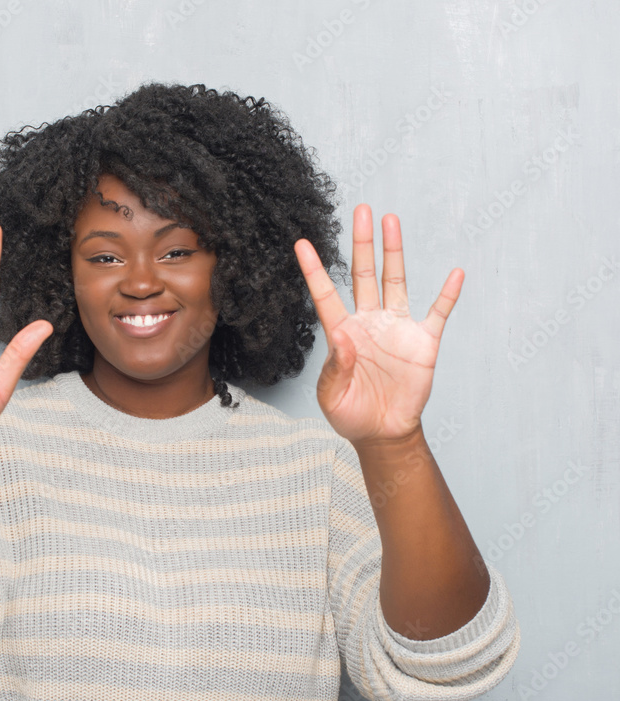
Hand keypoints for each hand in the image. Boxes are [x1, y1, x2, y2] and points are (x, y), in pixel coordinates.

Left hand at [293, 204, 462, 446]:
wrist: (383, 432)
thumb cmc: (351, 413)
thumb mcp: (332, 397)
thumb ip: (335, 369)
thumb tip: (344, 340)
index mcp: (342, 333)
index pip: (325, 295)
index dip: (313, 270)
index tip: (301, 243)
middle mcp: (369, 322)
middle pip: (364, 274)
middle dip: (362, 243)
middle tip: (361, 210)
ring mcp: (396, 328)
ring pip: (396, 281)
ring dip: (395, 252)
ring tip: (391, 221)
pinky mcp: (423, 342)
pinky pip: (438, 313)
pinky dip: (448, 295)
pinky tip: (456, 274)